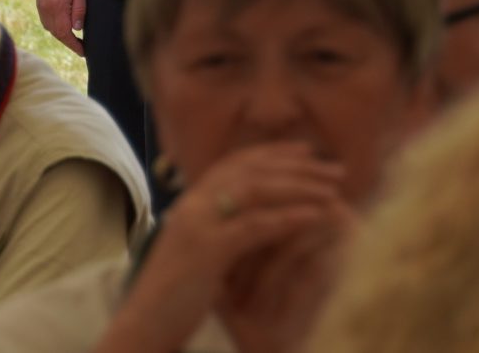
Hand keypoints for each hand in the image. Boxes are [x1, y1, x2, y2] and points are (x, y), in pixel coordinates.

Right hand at [34, 0, 86, 56]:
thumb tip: (78, 29)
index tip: (83, 52)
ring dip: (61, 35)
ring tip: (73, 39)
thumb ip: (79, 10)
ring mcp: (41, 7)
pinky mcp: (39, 3)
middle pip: (56, 33)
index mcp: (56, 7)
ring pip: (50, 29)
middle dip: (69, 42)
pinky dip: (54, 27)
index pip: (65, 33)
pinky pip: (46, 22)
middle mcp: (46, 10)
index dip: (74, 45)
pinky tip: (62, 26)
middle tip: (81, 47)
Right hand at [114, 144, 347, 350]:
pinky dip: (289, 217)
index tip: (308, 151)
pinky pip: (256, 226)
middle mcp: (193, 203)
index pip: (238, 162)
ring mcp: (199, 223)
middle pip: (254, 170)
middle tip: (335, 168)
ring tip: (334, 190)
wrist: (143, 326)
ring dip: (301, 186)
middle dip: (298, 166)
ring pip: (258, 190)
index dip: (275, 153)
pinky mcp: (207, 250)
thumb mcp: (198, 252)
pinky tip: (316, 215)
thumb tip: (258, 217)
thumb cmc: (174, 297)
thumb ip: (221, 229)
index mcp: (191, 201)